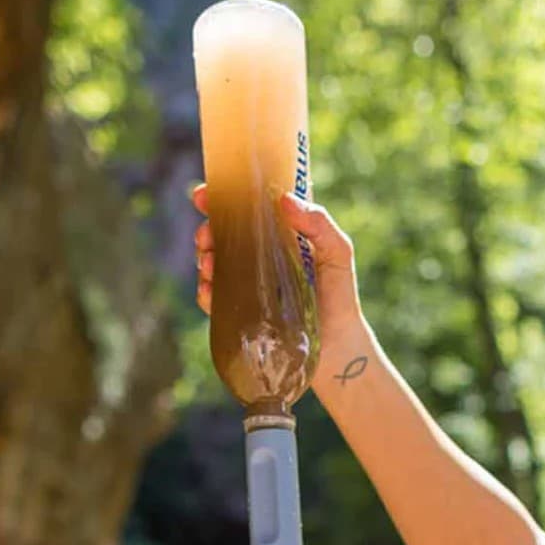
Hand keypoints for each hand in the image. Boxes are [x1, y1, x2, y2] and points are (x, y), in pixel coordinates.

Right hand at [191, 184, 369, 389]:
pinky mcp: (241, 313)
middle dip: (207, 230)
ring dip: (205, 259)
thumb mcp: (337, 254)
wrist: (337, 348)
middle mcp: (260, 257)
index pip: (247, 209)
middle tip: (206, 236)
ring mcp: (248, 285)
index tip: (204, 196)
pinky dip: (206, 293)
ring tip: (210, 264)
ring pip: (213, 263)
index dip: (222, 197)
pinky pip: (215, 299)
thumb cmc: (340, 297)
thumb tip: (284, 200)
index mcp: (280, 236)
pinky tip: (210, 291)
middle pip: (223, 234)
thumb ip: (319, 224)